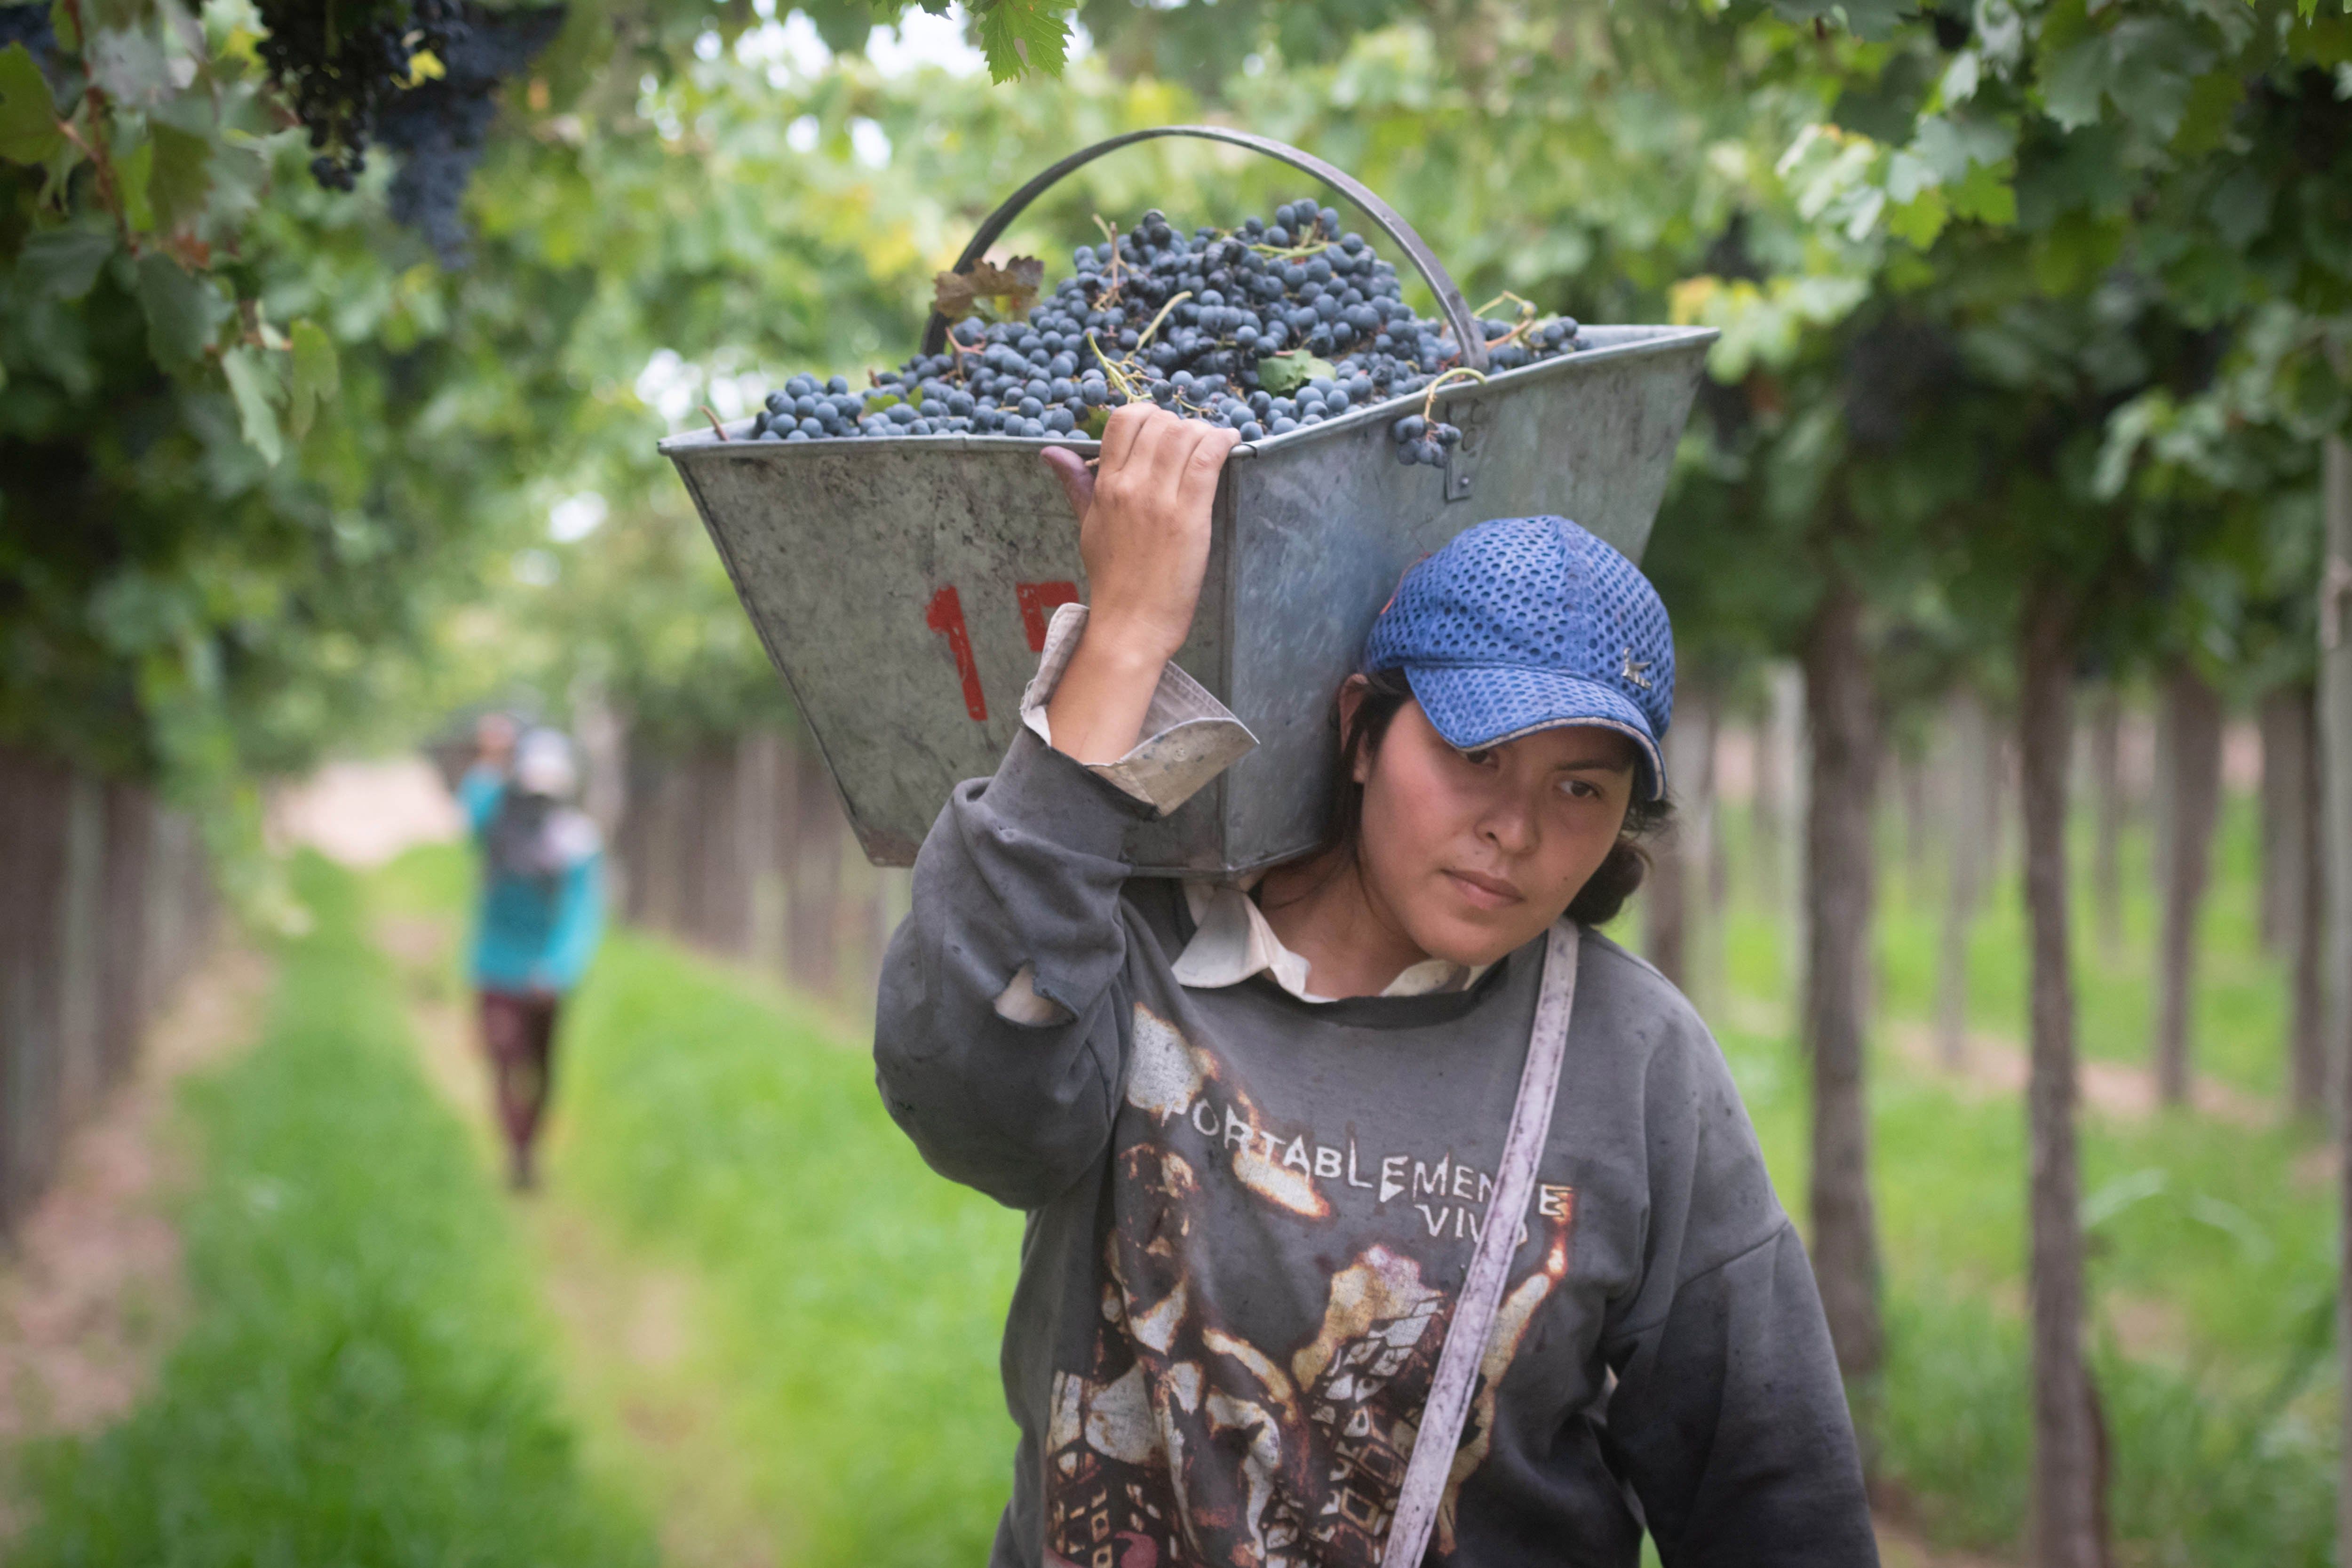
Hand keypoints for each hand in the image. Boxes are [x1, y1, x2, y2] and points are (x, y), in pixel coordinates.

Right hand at [1038, 407, 1238, 765]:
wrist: (1130, 624)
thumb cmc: (1113, 580)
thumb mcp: (1088, 525)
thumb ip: (1076, 484)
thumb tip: (1051, 452)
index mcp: (1105, 486)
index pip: (1123, 422)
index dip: (1148, 415)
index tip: (1164, 429)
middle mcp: (1129, 486)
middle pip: (1158, 423)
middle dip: (1179, 424)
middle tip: (1192, 441)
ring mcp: (1159, 500)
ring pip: (1184, 435)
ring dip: (1203, 431)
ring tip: (1214, 443)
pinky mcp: (1189, 516)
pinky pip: (1207, 459)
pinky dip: (1222, 441)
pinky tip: (1232, 442)